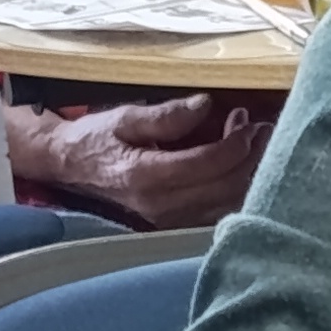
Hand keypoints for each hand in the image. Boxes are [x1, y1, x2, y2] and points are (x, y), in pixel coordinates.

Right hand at [6, 94, 269, 226]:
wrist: (69, 167)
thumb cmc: (96, 139)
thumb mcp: (126, 117)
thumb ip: (167, 115)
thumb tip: (206, 105)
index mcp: (146, 176)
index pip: (208, 164)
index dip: (236, 142)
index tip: (247, 119)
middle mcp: (161, 206)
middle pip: (225, 187)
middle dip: (251, 157)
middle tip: (262, 128)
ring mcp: (168, 220)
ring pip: (227, 204)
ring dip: (250, 174)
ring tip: (258, 144)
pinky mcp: (174, 225)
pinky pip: (218, 212)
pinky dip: (237, 190)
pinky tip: (242, 167)